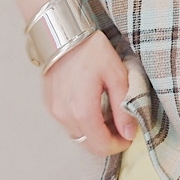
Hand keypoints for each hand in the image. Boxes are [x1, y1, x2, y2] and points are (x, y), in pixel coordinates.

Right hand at [42, 30, 138, 155]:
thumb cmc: (92, 50)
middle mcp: (64, 115)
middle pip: (88, 144)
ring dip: (94, 132)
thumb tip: (129, 133)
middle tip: (122, 126)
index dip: (118, 145)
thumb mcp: (117, 75)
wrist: (64, 33)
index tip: (130, 136)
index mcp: (82, 110)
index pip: (100, 145)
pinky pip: (68, 123)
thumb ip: (124, 108)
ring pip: (78, 135)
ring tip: (109, 115)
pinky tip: (93, 107)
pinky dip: (82, 122)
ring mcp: (54, 110)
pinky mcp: (49, 103)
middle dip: (107, 140)